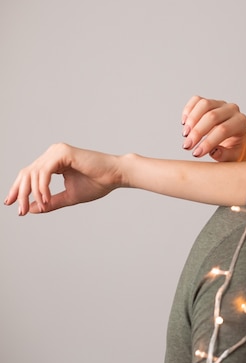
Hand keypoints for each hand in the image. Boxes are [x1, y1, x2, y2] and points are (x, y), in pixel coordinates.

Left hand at [4, 143, 121, 214]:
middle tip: (20, 211)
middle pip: (27, 173)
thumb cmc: (98, 183)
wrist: (116, 176)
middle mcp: (53, 153)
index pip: (29, 174)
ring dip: (32, 193)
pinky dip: (43, 187)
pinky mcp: (62, 153)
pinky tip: (46, 199)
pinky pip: (44, 172)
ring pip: (33, 173)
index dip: (19, 190)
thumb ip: (50, 202)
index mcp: (54, 161)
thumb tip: (29, 209)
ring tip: (38, 207)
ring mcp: (57, 151)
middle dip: (21, 193)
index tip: (12, 205)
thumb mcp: (69, 196)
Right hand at [180, 96, 245, 160]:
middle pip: (212, 116)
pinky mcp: (210, 101)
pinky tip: (185, 123)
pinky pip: (196, 100)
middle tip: (187, 146)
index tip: (196, 153)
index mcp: (241, 122)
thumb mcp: (232, 157)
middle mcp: (232, 110)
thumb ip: (224, 155)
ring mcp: (220, 103)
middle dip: (197, 132)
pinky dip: (188, 110)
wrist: (233, 139)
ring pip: (204, 104)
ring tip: (185, 135)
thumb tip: (213, 151)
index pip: (223, 130)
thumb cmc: (233, 149)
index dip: (208, 142)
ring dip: (192, 120)